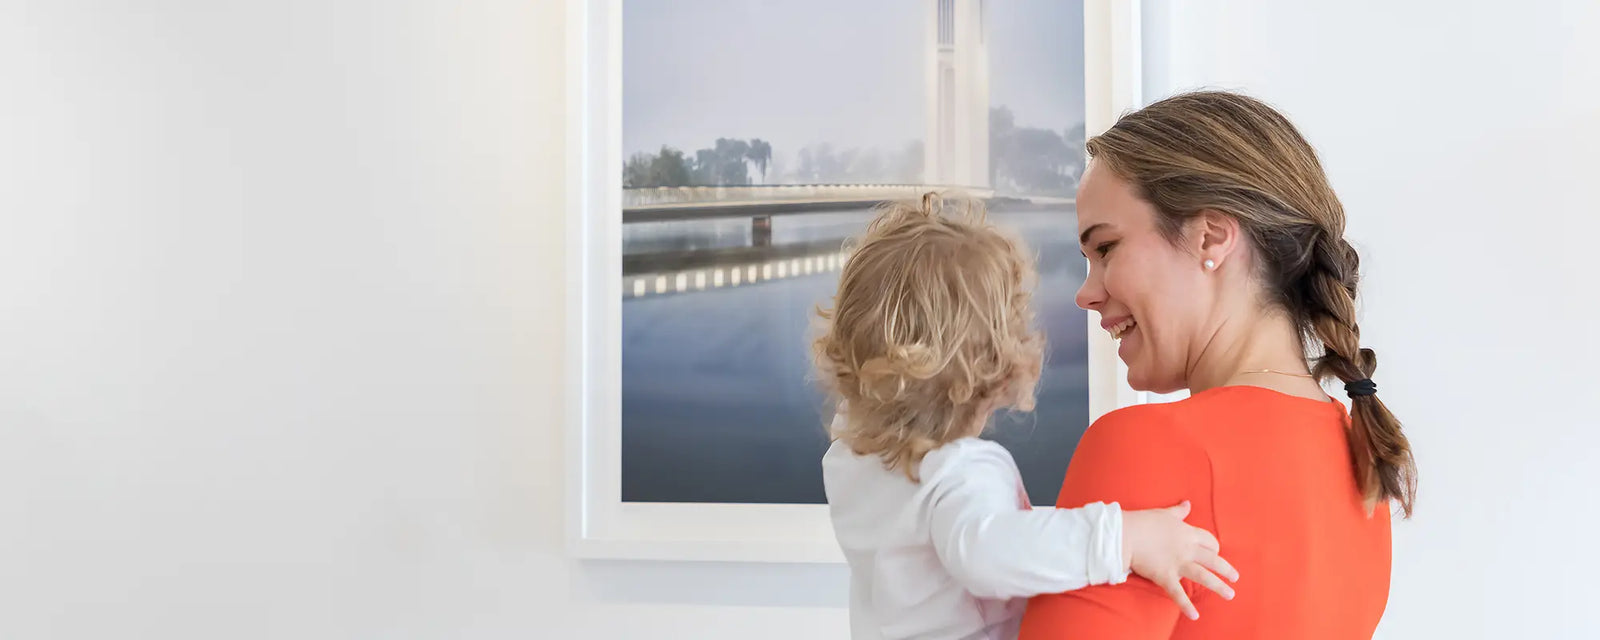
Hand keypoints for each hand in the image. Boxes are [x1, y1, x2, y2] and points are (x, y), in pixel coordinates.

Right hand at [1122, 501, 1239, 620]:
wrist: (1126, 534)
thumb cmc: (1144, 522)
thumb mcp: (1164, 513)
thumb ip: (1179, 511)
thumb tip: (1188, 503)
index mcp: (1188, 533)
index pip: (1209, 541)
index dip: (1215, 547)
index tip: (1217, 553)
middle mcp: (1187, 549)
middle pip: (1213, 560)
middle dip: (1226, 570)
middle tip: (1235, 578)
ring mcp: (1178, 564)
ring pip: (1204, 576)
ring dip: (1219, 587)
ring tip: (1230, 594)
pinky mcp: (1165, 576)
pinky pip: (1178, 593)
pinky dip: (1186, 606)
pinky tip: (1195, 615)